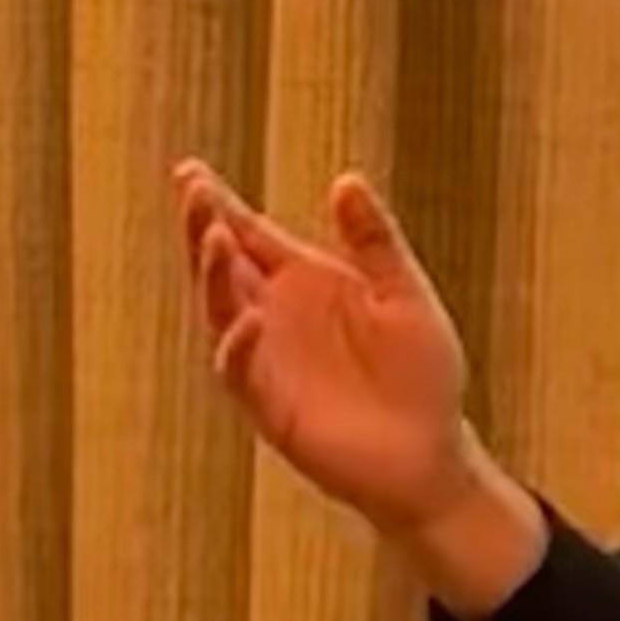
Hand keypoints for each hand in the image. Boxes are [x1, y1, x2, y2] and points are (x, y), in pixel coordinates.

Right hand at [171, 162, 542, 616]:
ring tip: (216, 238)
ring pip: (221, 313)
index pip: (251, 235)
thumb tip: (345, 180)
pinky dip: (239, 347)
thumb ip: (375, 241)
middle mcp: (275, 316)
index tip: (188, 170)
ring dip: (213, 278)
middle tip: (194, 191)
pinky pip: (241, 374)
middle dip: (205, 228)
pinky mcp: (270, 407)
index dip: (220, 205)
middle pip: (223, 266)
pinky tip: (248, 321)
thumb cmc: (420, 371)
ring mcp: (267, 361)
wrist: (431, 450)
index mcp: (305, 282)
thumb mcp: (404, 293)